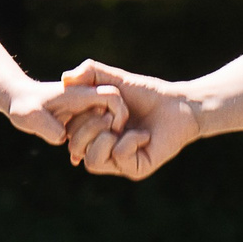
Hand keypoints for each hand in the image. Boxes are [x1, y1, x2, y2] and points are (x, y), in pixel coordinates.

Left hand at [13, 79, 127, 146]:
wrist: (19, 101)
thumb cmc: (23, 106)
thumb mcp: (29, 116)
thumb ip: (47, 127)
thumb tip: (62, 137)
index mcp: (82, 95)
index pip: (113, 98)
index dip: (118, 115)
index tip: (109, 130)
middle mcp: (89, 101)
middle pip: (116, 114)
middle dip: (108, 135)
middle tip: (86, 150)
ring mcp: (87, 111)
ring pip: (107, 127)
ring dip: (97, 144)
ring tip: (75, 156)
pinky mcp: (83, 121)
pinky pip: (96, 133)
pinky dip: (89, 146)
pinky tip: (74, 159)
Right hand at [58, 60, 198, 179]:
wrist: (177, 104)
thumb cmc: (145, 93)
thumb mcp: (113, 79)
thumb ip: (90, 73)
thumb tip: (65, 78)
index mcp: (92, 134)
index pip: (68, 133)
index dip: (77, 116)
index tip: (97, 103)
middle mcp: (102, 150)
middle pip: (75, 149)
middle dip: (90, 126)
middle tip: (110, 114)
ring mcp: (118, 163)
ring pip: (92, 162)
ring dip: (104, 137)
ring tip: (121, 124)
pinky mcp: (136, 169)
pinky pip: (119, 158)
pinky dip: (130, 141)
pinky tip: (144, 134)